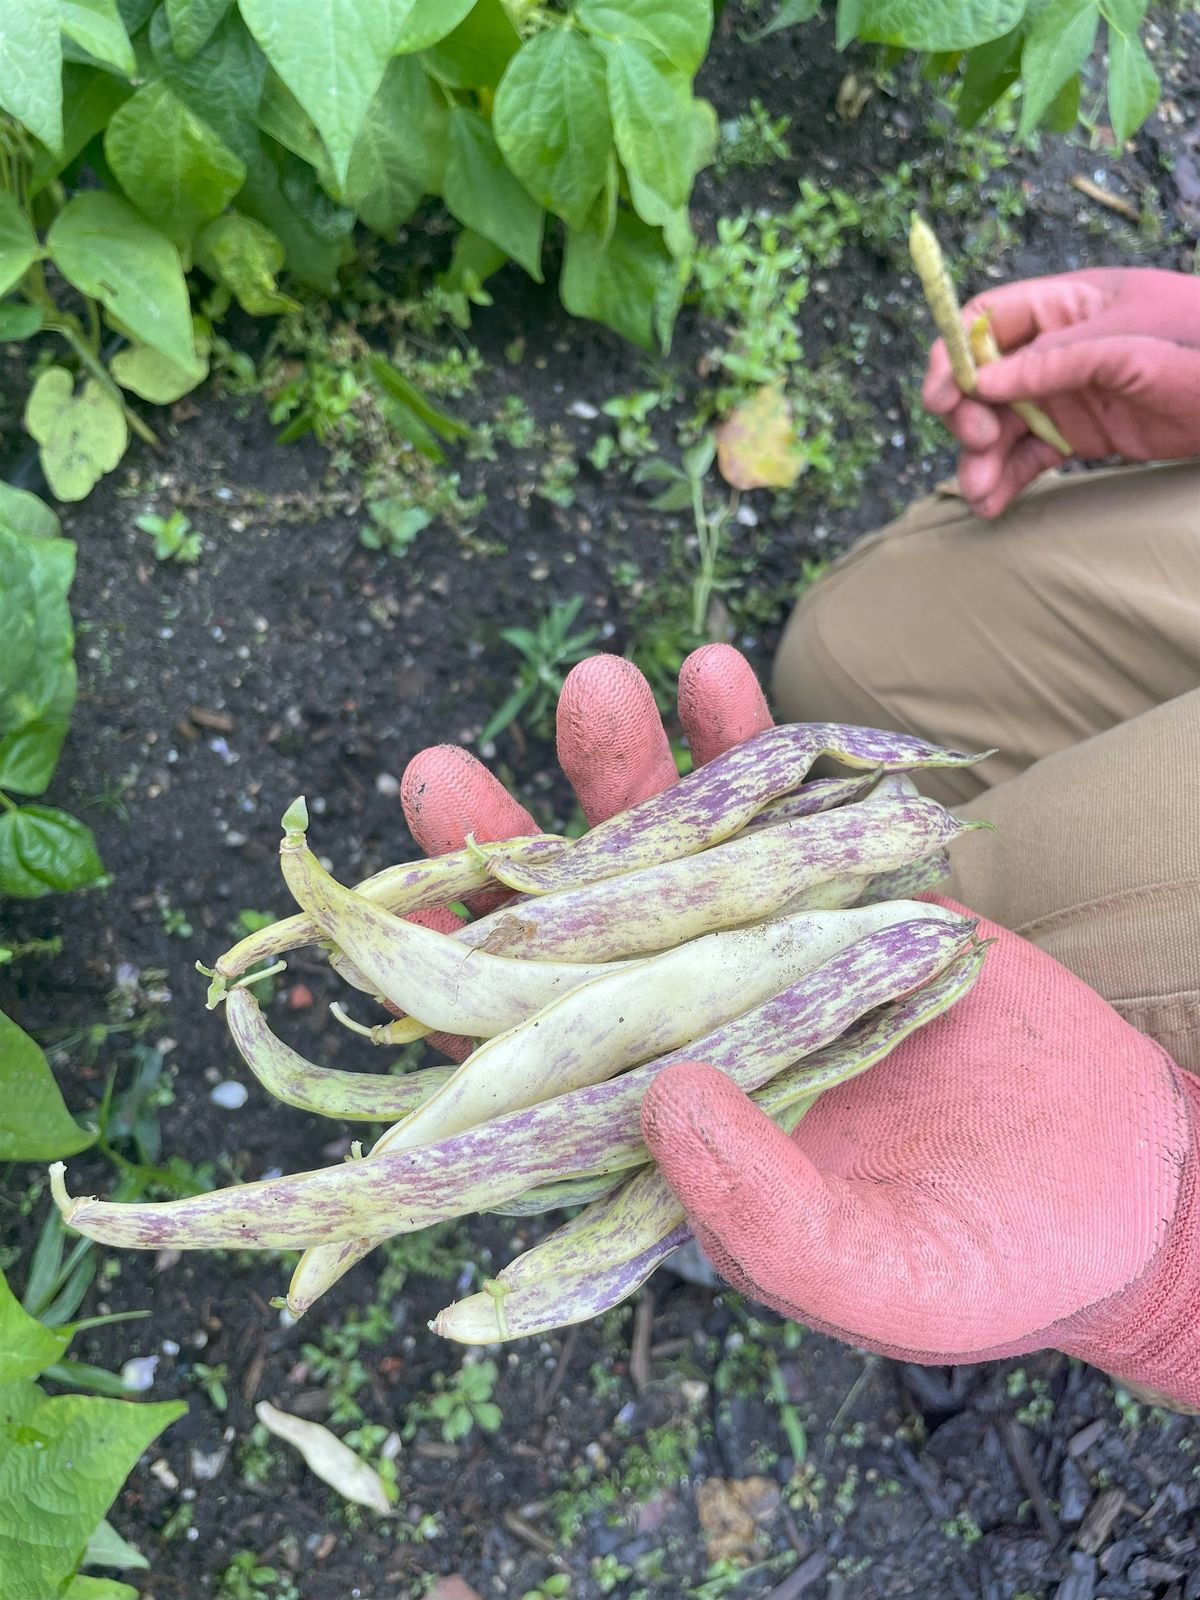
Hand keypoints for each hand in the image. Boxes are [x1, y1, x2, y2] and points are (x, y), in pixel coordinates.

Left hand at [403, 647, 1199, 1405]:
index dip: (445, 1006)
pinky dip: (753, 745)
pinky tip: (715, 674)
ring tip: (596, 684)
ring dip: (627, 769)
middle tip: (439, 775)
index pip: (523, 1074)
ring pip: (670, 852)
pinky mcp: (846, 894)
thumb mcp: (890, 1275)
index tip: (384, 926)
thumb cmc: (998, 1259)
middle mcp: (695, 1031)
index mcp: (667, 1133)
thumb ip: (771, 1217)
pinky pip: (783, 809)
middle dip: (506, 855)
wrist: (1114, 1177)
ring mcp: (766, 951)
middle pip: (572, 940)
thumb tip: (664, 1105)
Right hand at [922, 268, 1199, 517]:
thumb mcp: (1128, 346)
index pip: (987, 320)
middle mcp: (1057, 347)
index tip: (944, 399)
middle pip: (983, 379)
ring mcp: (1067, 393)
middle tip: (980, 445)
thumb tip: (981, 383)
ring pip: (1002, 424)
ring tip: (980, 493)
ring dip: (981, 458)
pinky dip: (1007, 480)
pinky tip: (992, 505)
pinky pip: (1029, 456)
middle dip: (969, 415)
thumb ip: (1054, 360)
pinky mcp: (1081, 434)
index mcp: (1067, 305)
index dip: (954, 356)